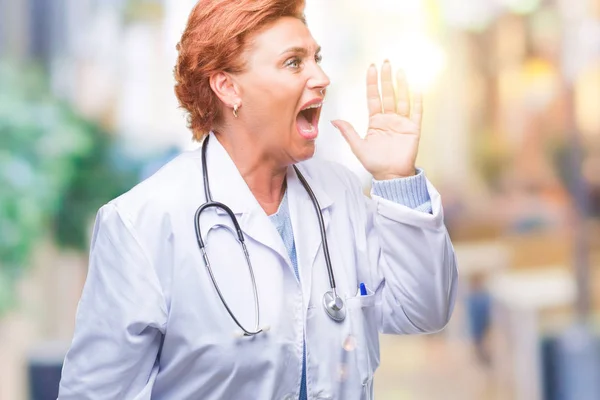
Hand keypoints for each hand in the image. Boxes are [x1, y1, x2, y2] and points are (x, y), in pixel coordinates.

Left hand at [332, 61, 422, 179]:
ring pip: (402, 99)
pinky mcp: (413, 129)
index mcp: (376, 121)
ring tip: (400, 70)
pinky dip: (418, 101)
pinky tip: (418, 89)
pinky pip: (416, 113)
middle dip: (386, 78)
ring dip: (402, 85)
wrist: (391, 176)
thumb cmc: (375, 163)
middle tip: (386, 62)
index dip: (372, 83)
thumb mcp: (358, 147)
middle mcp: (389, 119)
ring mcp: (402, 123)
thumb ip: (348, 132)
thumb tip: (334, 121)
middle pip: (388, 94)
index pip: (374, 97)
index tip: (371, 68)